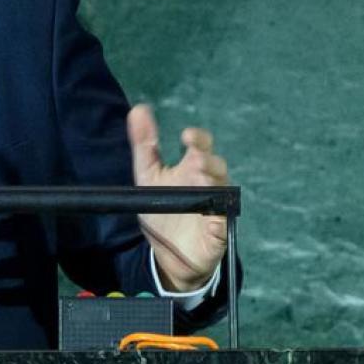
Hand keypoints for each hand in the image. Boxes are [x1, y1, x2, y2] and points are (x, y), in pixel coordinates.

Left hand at [126, 103, 229, 292]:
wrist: (167, 254)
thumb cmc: (162, 210)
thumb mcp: (148, 176)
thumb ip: (144, 144)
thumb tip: (138, 109)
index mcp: (191, 167)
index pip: (202, 145)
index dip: (199, 138)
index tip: (186, 135)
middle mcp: (207, 182)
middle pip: (216, 164)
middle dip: (208, 159)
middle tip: (196, 157)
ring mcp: (216, 205)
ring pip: (222, 187)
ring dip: (212, 180)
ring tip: (200, 174)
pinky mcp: (219, 228)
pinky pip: (225, 217)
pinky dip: (220, 212)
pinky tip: (211, 208)